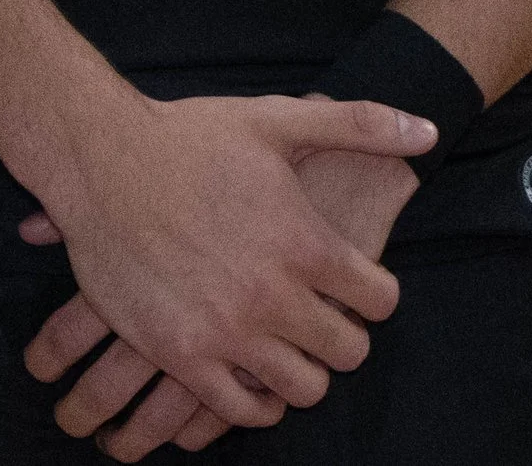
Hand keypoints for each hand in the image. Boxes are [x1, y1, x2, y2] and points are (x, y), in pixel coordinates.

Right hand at [19, 93, 432, 439]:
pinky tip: (250, 372)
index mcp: (302, 240)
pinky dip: (255, 402)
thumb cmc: (191, 137)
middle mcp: (272, 295)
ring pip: (302, 391)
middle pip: (347, 353)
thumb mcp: (278, 118)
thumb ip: (360, 124)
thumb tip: (428, 131)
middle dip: (344, 336)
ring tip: (289, 344)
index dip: (376, 293)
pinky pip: (240, 413)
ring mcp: (226, 333)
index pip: (380, 300)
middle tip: (325, 317)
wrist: (102, 162)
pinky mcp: (182, 357)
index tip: (358, 286)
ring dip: (304, 371)